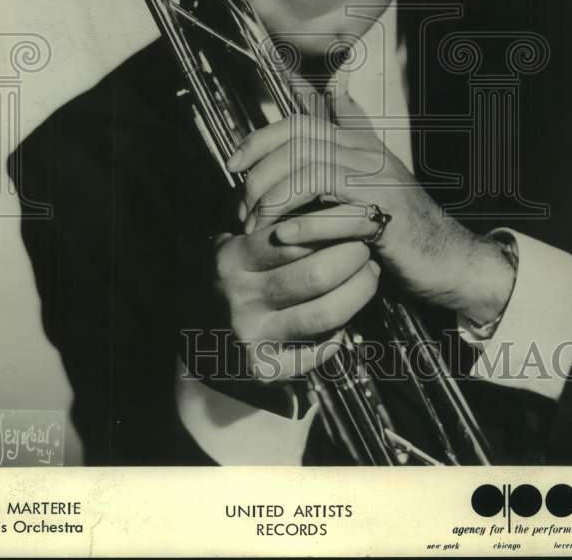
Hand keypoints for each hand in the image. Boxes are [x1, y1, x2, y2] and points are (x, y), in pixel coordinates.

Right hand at [211, 220, 379, 383]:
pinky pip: (319, 351)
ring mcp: (253, 337)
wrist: (202, 341)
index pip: (293, 238)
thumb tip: (325, 202)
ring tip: (369, 275)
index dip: (330, 229)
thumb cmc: (234, 281)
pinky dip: (341, 333)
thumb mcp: (234, 247)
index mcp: (232, 260)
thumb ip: (267, 226)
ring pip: (326, 314)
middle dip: (352, 258)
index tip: (350, 222)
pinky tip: (346, 317)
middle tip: (365, 248)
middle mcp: (240, 298)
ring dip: (359, 292)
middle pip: (316, 274)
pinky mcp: (267, 370)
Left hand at [226, 105, 514, 324]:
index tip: (232, 166)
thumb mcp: (369, 176)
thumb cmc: (398, 223)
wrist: (445, 256)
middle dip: (258, 173)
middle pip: (297, 142)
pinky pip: (332, 203)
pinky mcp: (383, 210)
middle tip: (242, 208)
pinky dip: (302, 219)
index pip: (296, 124)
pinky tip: (282, 237)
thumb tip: (336, 89)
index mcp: (356, 143)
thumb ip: (351, 136)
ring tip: (256, 226)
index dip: (258, 140)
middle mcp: (365, 152)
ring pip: (308, 168)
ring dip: (273, 198)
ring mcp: (376, 178)